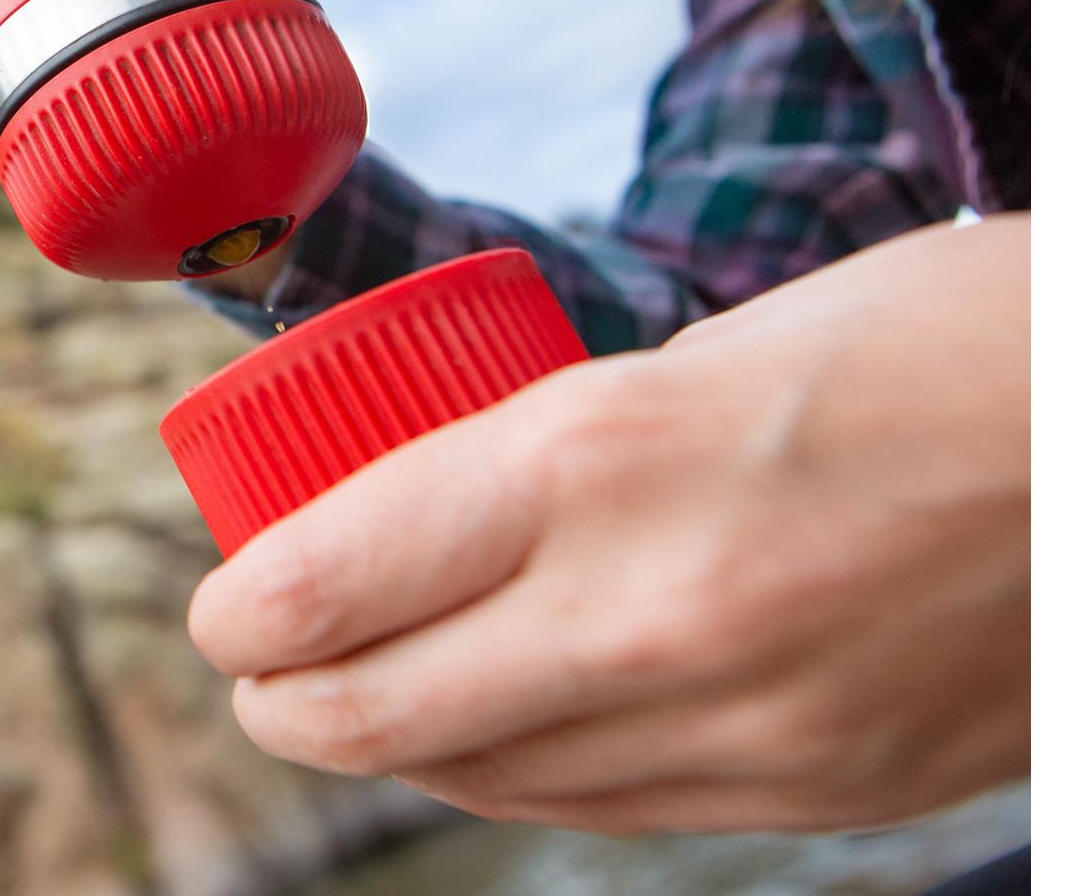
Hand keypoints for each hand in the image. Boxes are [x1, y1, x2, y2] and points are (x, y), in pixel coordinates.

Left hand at [187, 216, 1028, 834]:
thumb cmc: (933, 344)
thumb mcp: (699, 355)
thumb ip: (557, 454)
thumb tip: (429, 524)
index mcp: (600, 455)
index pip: (328, 578)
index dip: (239, 610)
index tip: (222, 605)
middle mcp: (652, 613)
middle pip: (374, 710)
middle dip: (280, 700)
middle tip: (254, 667)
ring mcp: (744, 727)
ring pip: (484, 780)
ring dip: (389, 747)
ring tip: (349, 703)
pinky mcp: (821, 791)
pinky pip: (608, 810)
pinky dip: (518, 776)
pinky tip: (494, 740)